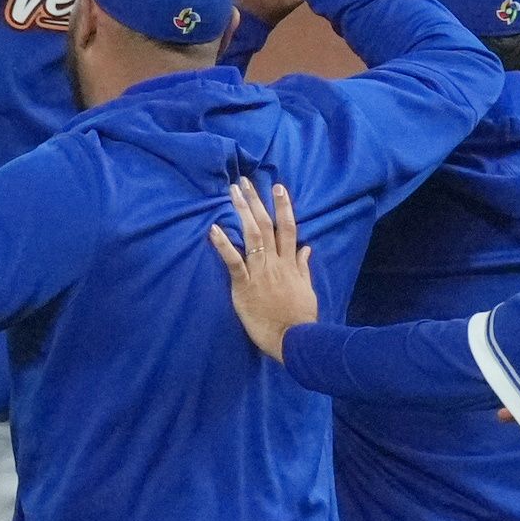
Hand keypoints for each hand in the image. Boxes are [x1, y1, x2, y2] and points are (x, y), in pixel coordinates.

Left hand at [204, 174, 321, 358]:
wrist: (295, 339)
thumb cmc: (301, 317)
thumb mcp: (307, 289)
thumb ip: (303, 266)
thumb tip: (306, 247)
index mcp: (290, 263)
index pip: (288, 228)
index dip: (283, 206)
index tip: (277, 187)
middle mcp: (276, 262)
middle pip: (267, 225)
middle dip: (256, 201)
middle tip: (245, 181)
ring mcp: (260, 272)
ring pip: (252, 236)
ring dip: (242, 212)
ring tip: (232, 193)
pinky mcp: (245, 286)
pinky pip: (233, 262)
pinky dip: (223, 245)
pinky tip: (213, 229)